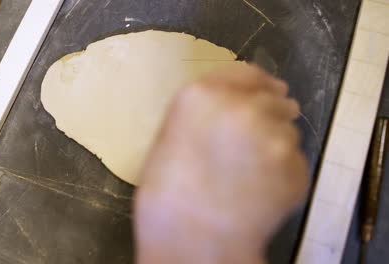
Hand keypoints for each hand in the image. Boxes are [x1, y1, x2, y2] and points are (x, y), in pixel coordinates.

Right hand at [135, 64, 308, 263]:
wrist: (191, 241)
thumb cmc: (168, 193)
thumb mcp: (171, 137)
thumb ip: (203, 112)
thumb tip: (231, 103)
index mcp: (205, 94)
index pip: (247, 72)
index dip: (257, 82)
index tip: (265, 89)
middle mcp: (245, 106)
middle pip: (274, 97)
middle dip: (269, 111)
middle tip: (256, 138)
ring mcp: (275, 136)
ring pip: (287, 129)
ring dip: (275, 142)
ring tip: (251, 171)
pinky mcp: (296, 167)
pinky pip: (294, 161)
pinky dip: (282, 171)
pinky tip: (261, 189)